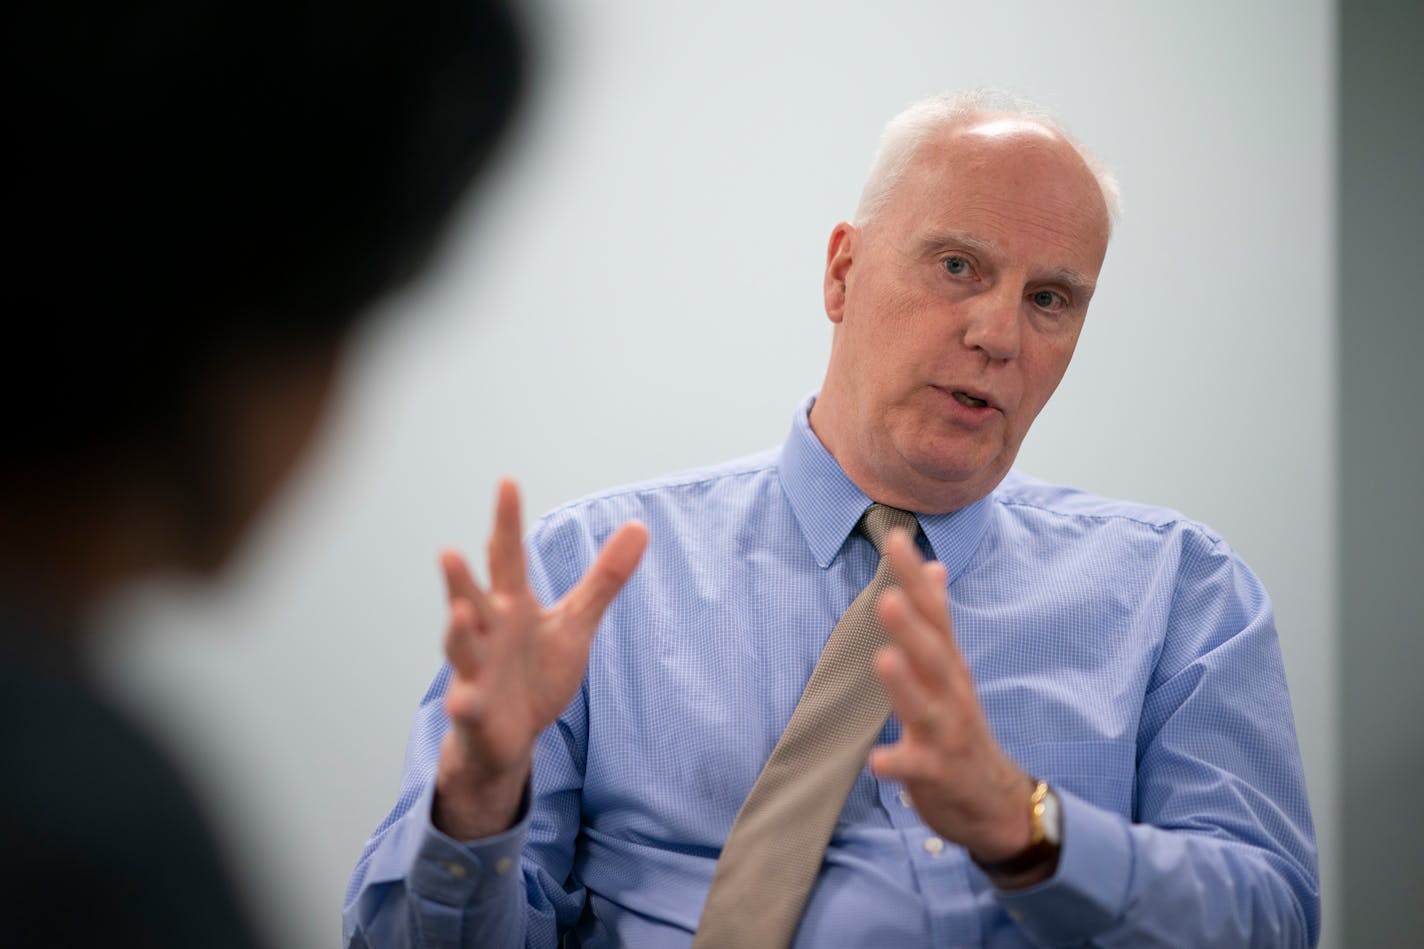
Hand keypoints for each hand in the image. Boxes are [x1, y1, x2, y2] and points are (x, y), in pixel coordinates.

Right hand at [433, 478, 647, 839]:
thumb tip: (640, 526)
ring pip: (462, 647)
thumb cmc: (537, 670)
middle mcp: (488, 631)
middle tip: (449, 551)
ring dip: (459, 631)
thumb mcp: (576, 622)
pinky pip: (467, 706)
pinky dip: (464, 702)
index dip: (507, 521)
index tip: (507, 482)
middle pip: (473, 597)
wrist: (512, 734)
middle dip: (460, 578)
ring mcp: (476, 670)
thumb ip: (604, 578)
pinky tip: (460, 702)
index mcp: (512, 605)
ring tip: (461, 611)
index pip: (508, 556)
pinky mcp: (475, 710)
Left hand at [867, 529, 1035, 865]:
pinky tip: (876, 761)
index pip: (933, 613)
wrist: (995, 802)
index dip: (914, 578)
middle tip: (888, 596)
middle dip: (912, 626)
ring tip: (883, 659)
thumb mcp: (951, 669)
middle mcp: (952, 695)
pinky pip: (916, 769)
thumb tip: (934, 567)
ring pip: (925, 706)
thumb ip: (937, 619)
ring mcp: (947, 735)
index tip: (895, 540)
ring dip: (905, 684)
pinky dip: (897, 764)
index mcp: (949, 667)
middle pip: (933, 655)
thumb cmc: (960, 726)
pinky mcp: (937, 774)